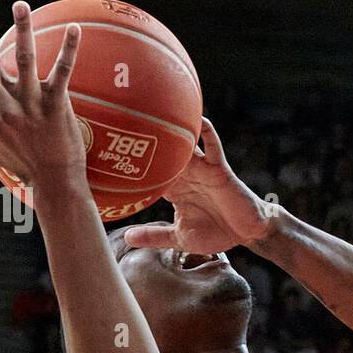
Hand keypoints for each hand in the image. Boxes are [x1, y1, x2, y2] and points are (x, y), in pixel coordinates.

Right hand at [0, 2, 86, 189]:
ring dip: (21, 30)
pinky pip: (62, 72)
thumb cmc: (25, 166)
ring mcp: (31, 105)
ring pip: (23, 60)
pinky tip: (74, 28)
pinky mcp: (56, 106)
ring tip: (20, 5)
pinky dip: (69, 50)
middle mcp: (6, 107)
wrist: (56, 182)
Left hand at [123, 117, 274, 254]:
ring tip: (151, 113)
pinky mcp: (219, 168)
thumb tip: (128, 238)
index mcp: (174, 190)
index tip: (106, 158)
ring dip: (172, 132)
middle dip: (144, 142)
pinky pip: (213, 146)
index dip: (130, 167)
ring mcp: (202, 169)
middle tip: (119, 127)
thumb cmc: (216, 232)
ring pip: (184, 146)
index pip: (148, 174)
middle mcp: (186, 175)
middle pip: (162, 154)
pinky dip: (207, 133)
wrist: (246, 232)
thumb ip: (156, 236)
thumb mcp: (180, 237)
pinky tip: (199, 119)